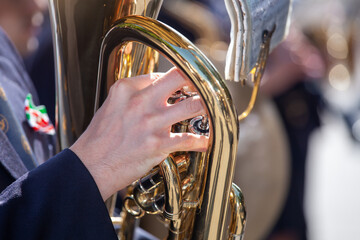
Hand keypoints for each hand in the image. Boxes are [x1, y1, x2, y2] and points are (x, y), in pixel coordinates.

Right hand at [70, 68, 208, 199]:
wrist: (90, 166)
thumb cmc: (99, 139)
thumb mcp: (111, 105)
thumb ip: (133, 95)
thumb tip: (155, 89)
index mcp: (127, 88)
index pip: (162, 75)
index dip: (176, 81)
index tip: (185, 86)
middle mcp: (142, 101)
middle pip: (182, 78)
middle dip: (198, 82)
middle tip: (205, 89)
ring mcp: (152, 122)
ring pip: (194, 105)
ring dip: (207, 109)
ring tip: (211, 112)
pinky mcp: (159, 144)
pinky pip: (191, 138)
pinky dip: (202, 141)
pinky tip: (206, 142)